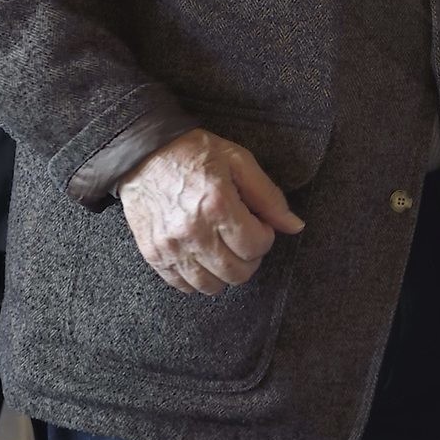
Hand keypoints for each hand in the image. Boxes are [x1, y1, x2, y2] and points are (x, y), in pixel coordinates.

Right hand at [116, 128, 304, 295]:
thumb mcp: (239, 161)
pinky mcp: (153, 255)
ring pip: (211, 286)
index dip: (265, 237)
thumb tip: (294, 226)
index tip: (259, 223)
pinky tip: (202, 256)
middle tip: (245, 237)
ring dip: (225, 272)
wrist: (144, 153)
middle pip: (237, 273)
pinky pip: (183, 286)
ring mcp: (170, 247)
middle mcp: (193, 232)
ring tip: (224, 247)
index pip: (256, 246)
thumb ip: (269, 197)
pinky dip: (198, 278)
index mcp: (218, 205)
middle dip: (250, 258)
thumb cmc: (194, 152)